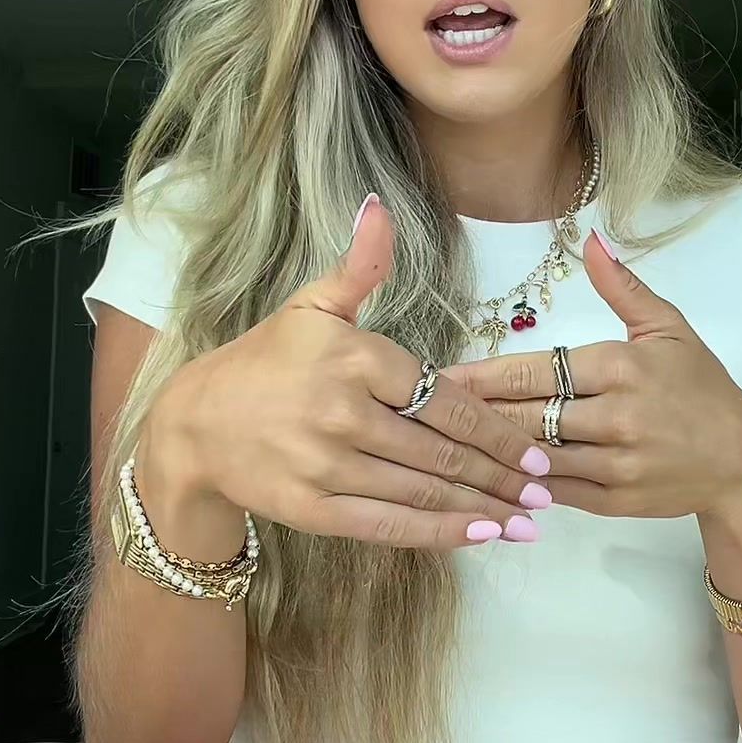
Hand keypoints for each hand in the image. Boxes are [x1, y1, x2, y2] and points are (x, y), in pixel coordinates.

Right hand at [152, 196, 552, 549]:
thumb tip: (379, 207)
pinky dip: (439, 533)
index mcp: (355, 358)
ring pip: (423, 491)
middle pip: (442, 450)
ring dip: (484, 508)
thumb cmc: (264, 361)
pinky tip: (480, 536)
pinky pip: (389, 525)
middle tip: (547, 488)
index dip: (497, 429)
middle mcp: (344, 413)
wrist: (194, 425)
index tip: (538, 448)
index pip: (444, 400)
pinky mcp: (314, 509)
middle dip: (502, 473)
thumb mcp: (311, 305)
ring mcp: (328, 465)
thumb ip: (359, 266)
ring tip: (529, 519)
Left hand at [442, 230, 741, 524]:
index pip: (534, 374)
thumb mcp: (669, 328)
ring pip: (532, 459)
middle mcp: (615, 417)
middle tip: (418, 411)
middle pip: (523, 417)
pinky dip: (518, 484)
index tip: (438, 377)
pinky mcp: (614, 502)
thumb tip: (590, 239)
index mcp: (620, 367)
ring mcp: (614, 465)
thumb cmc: (703, 389)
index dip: (481, 378)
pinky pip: (553, 492)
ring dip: (487, 453)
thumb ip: (622, 287)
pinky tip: (484, 476)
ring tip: (438, 445)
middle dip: (469, 416)